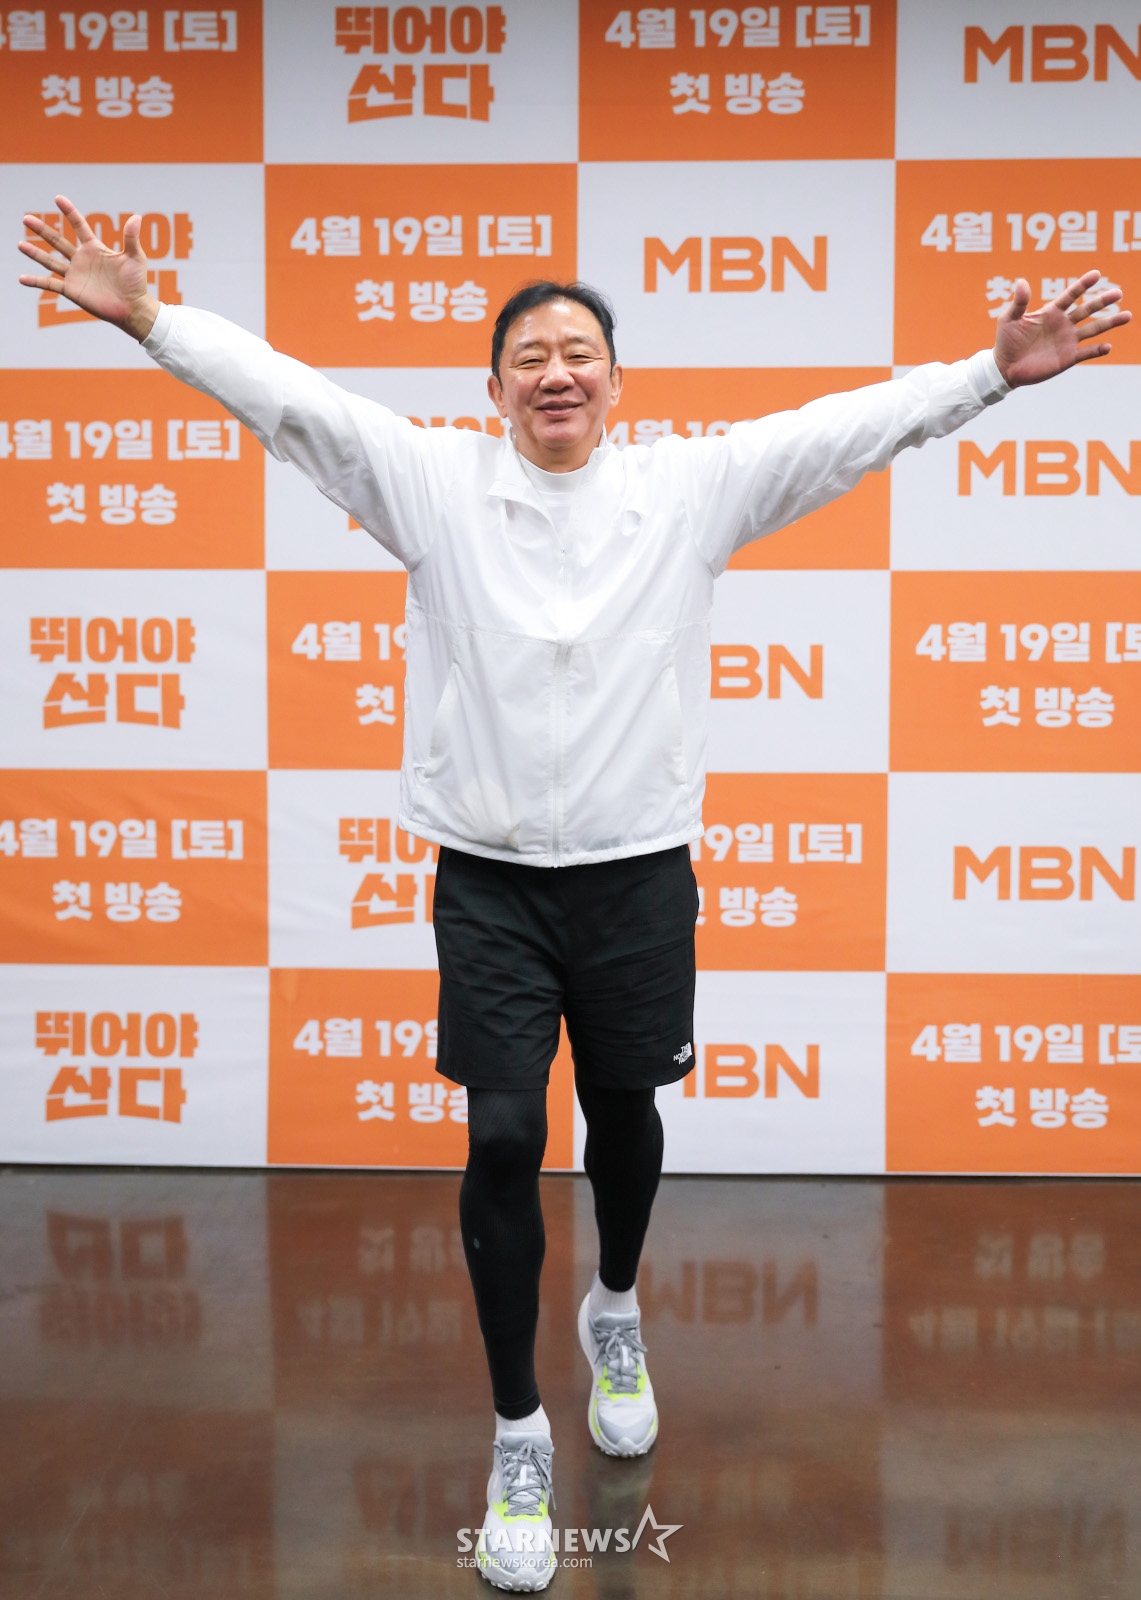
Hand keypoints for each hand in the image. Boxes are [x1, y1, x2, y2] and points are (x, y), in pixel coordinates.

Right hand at [17, 193, 158, 340]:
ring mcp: (75, 275)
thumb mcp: (134, 257)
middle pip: (57, 241)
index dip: (69, 212)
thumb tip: (136, 217)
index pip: (78, 226)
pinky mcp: (72, 291)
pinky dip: (36, 282)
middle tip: (26, 218)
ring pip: (50, 261)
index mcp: (94, 248)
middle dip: (42, 230)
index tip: (58, 199)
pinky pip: (50, 285)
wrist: (133, 308)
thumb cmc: (136, 283)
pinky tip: (21, 278)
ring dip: (35, 253)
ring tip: (20, 244)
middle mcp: (81, 259)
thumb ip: (131, 238)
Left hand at [994, 269, 1129, 386]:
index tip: (1096, 274)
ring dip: (1109, 323)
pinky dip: (1097, 350)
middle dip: (1102, 301)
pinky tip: (1108, 346)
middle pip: (1087, 310)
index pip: (1071, 295)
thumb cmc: (1006, 341)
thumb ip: (1018, 302)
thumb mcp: (1009, 318)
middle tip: (1118, 293)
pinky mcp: (1067, 358)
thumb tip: (1022, 281)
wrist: (1005, 367)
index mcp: (1051, 312)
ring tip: (1127, 315)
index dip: (1082, 285)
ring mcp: (1067, 341)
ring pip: (1093, 329)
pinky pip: (1086, 352)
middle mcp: (1063, 324)